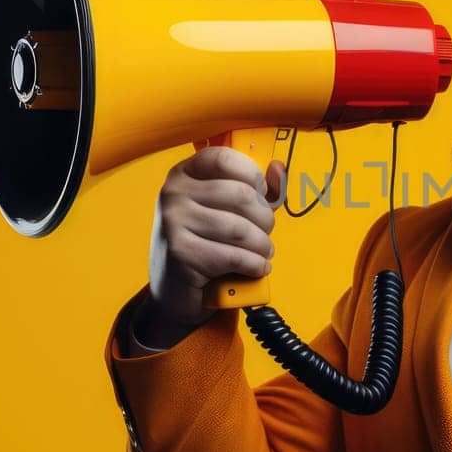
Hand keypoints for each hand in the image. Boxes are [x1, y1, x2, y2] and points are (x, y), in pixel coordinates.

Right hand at [140, 148, 284, 346]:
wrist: (175, 293)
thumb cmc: (207, 245)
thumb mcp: (230, 211)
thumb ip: (257, 188)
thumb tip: (278, 168)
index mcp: (184, 174)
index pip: (225, 158)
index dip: (253, 175)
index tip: (261, 194)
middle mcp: (173, 193)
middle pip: (241, 194)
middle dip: (264, 218)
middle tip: (264, 233)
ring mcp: (173, 222)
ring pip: (240, 228)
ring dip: (262, 245)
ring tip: (263, 253)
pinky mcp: (180, 253)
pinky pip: (234, 255)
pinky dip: (254, 265)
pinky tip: (256, 268)